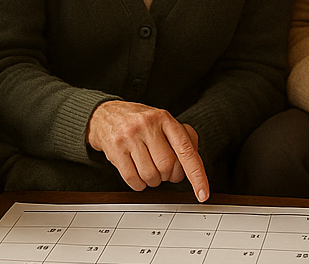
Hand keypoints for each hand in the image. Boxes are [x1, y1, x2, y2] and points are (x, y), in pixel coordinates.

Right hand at [87, 101, 209, 201]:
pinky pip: (132, 180)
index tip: (203, 194)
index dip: (197, 175)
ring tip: (148, 169)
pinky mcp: (115, 149)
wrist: (105, 115)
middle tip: (163, 171)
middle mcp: (147, 125)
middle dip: (168, 176)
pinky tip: (137, 174)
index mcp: (165, 118)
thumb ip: (184, 141)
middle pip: (167, 166)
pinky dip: (139, 184)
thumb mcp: (164, 123)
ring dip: (153, 181)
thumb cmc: (140, 123)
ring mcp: (129, 136)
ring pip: (150, 175)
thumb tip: (194, 167)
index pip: (186, 150)